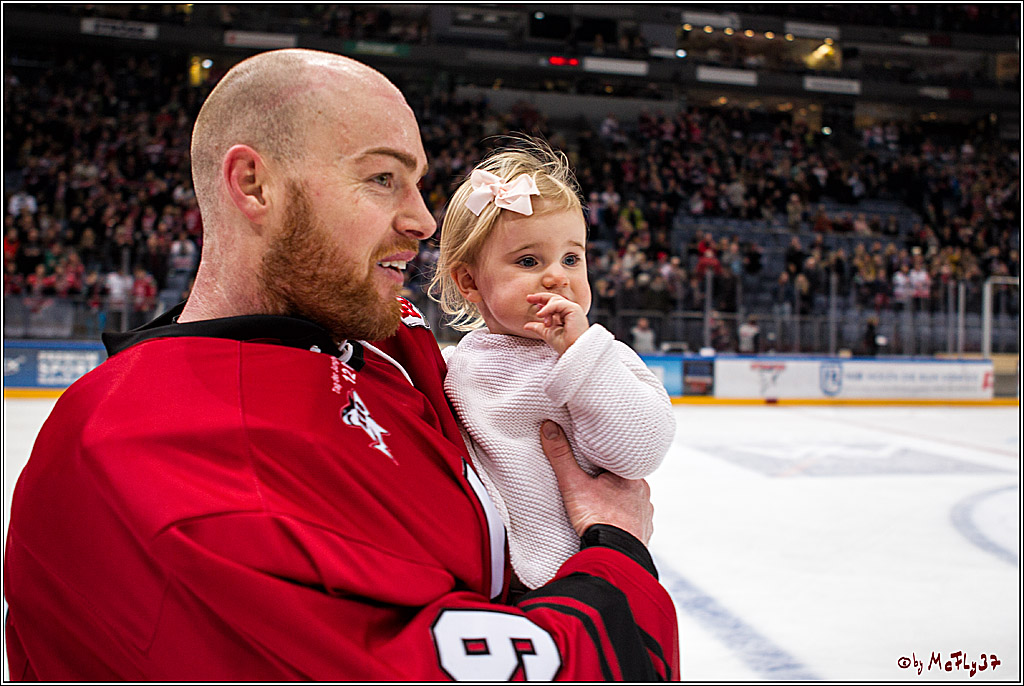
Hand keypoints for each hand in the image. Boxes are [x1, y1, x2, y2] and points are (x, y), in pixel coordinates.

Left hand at [523, 293, 588, 354]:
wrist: (573, 351)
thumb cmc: (564, 344)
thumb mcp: (547, 333)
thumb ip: (538, 327)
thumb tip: (526, 326)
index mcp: (564, 315)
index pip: (552, 304)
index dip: (541, 300)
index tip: (529, 299)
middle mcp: (569, 311)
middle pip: (554, 298)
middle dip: (540, 297)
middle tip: (528, 298)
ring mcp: (573, 309)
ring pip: (555, 300)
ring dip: (545, 308)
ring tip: (539, 316)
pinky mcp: (574, 309)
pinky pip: (558, 304)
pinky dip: (548, 308)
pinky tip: (540, 314)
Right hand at [540, 420, 653, 544]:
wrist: (614, 557)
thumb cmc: (598, 520)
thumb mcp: (574, 484)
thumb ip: (561, 456)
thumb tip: (550, 427)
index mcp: (631, 475)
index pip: (619, 456)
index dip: (604, 454)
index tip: (592, 453)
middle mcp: (643, 492)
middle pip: (624, 477)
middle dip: (608, 477)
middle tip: (591, 477)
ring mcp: (645, 513)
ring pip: (630, 498)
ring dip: (617, 498)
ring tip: (599, 502)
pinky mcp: (643, 532)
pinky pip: (633, 519)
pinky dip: (622, 518)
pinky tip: (610, 521)